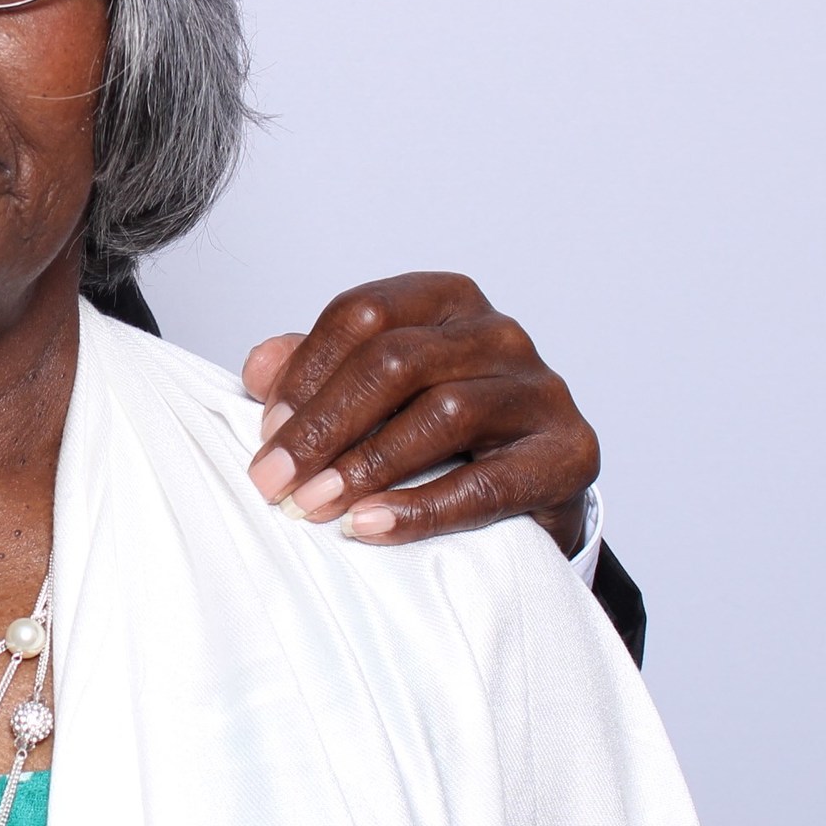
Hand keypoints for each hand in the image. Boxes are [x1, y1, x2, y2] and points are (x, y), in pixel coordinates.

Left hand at [241, 272, 599, 555]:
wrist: (533, 491)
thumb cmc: (445, 434)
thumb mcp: (379, 393)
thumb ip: (319, 372)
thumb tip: (258, 367)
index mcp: (446, 300)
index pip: (363, 314)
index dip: (305, 372)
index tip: (264, 432)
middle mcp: (498, 333)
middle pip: (396, 360)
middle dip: (323, 425)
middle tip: (274, 481)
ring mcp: (540, 390)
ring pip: (442, 412)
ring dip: (365, 465)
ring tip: (314, 505)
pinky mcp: (568, 453)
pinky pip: (487, 482)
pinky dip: (421, 507)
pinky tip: (370, 525)